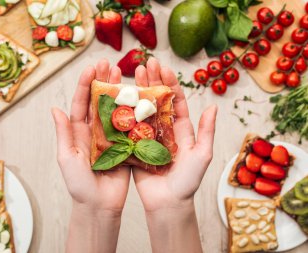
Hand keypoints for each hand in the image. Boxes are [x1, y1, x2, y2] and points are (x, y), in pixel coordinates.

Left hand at [52, 59, 129, 252]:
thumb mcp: (67, 158)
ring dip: (118, 91)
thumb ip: (64, 134)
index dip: (85, 85)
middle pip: (98, 101)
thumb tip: (55, 109)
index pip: (81, 103)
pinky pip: (129, 125)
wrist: (99, 205)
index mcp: (79, 132)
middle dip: (102, 81)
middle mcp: (95, 131)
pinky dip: (133, 111)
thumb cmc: (79, 185)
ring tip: (122, 73)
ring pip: (115, 109)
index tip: (91, 68)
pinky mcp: (125, 145)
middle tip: (109, 64)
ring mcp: (111, 137)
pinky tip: (139, 96)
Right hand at [133, 58, 217, 211]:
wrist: (168, 203)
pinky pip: (128, 127)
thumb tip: (214, 107)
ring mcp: (147, 137)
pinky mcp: (134, 147)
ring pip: (141, 110)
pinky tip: (116, 98)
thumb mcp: (202, 155)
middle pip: (156, 100)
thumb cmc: (188, 181)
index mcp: (180, 129)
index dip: (169, 83)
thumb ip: (206, 132)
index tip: (162, 67)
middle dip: (151, 81)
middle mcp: (163, 129)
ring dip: (137, 92)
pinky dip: (123, 113)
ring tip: (130, 75)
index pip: (174, 101)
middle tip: (144, 63)